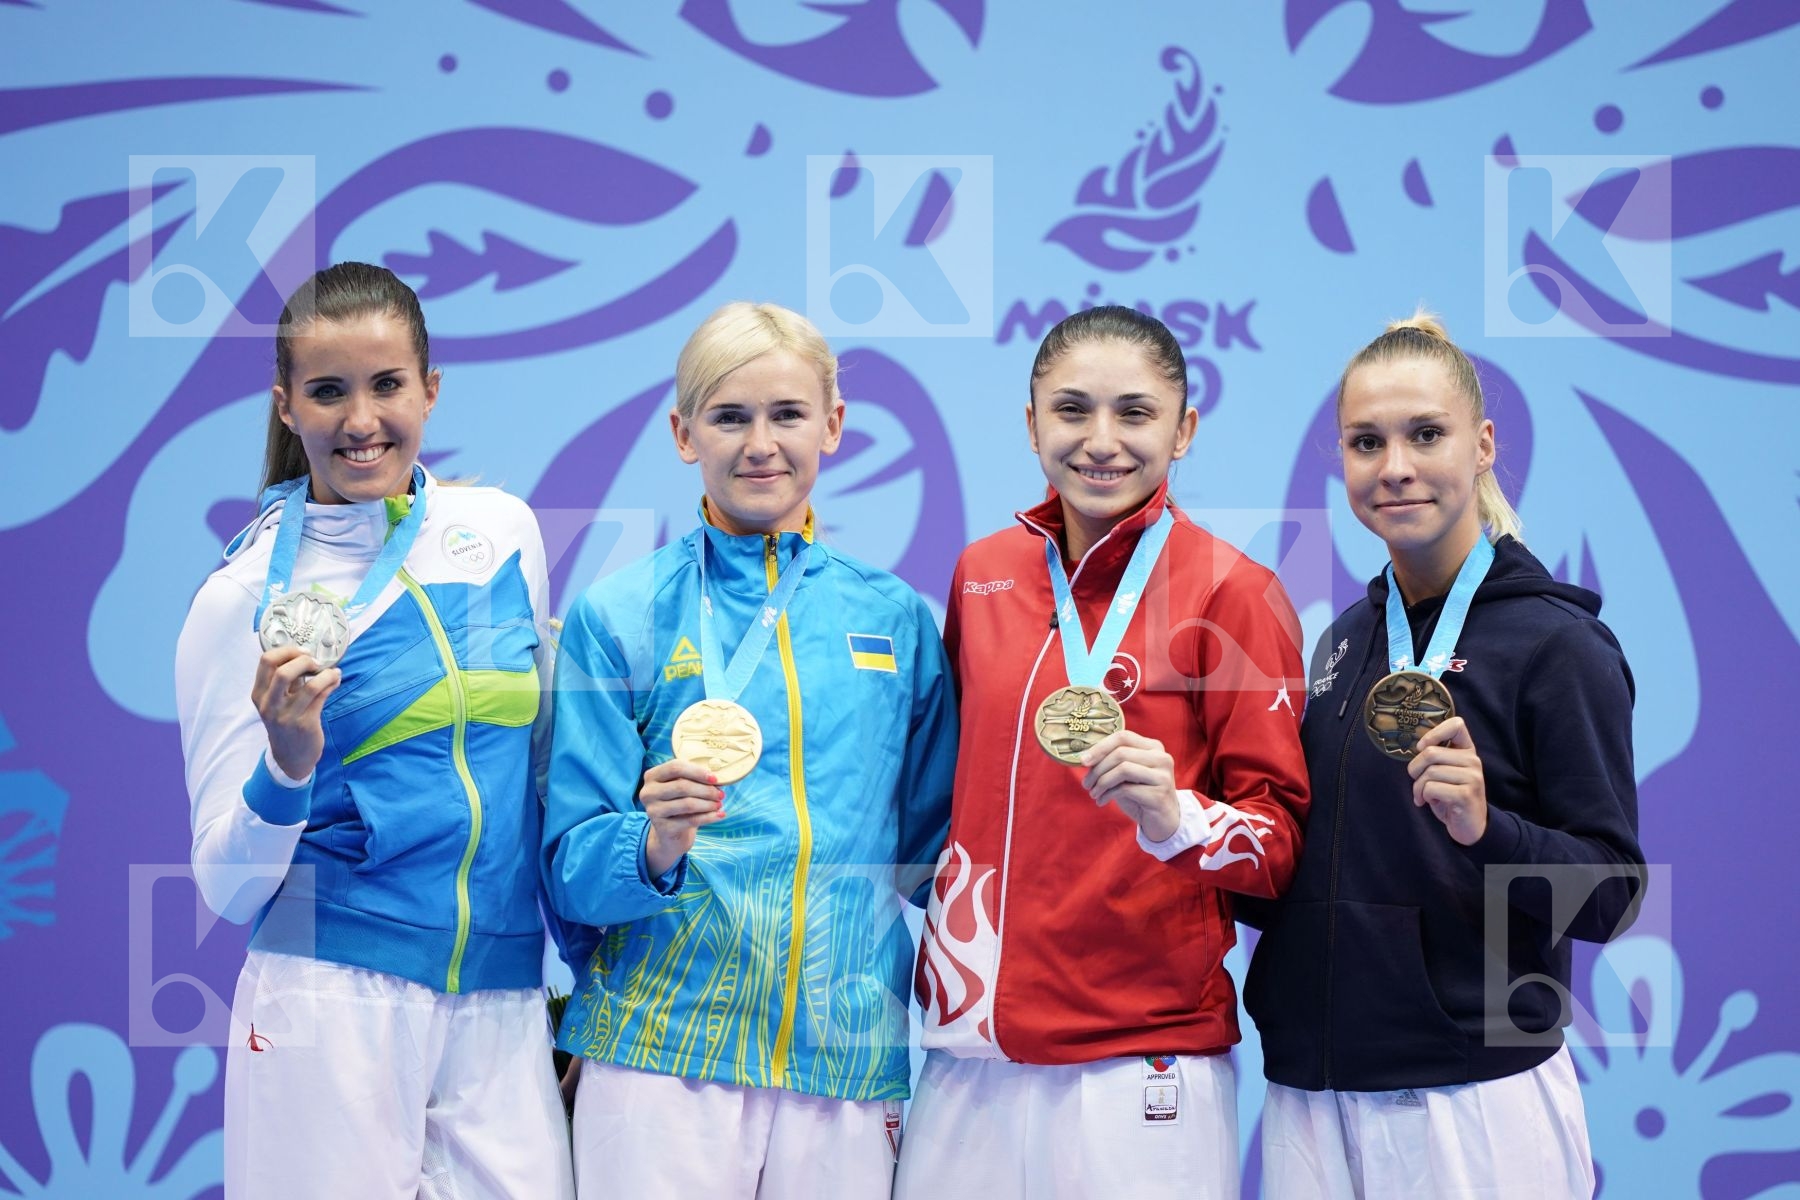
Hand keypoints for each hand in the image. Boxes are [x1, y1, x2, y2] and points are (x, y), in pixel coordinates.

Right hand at [251, 644, 341, 780]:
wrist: (290, 757)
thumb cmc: (286, 722)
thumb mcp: (277, 701)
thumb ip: (285, 680)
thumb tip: (304, 655)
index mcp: (259, 694)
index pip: (266, 662)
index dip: (287, 651)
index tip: (302, 652)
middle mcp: (269, 704)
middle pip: (282, 671)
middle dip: (303, 660)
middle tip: (316, 662)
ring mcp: (286, 715)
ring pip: (308, 685)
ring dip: (326, 673)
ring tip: (332, 672)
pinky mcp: (305, 723)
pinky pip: (321, 696)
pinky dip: (331, 683)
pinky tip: (335, 680)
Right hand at [640, 759, 725, 876]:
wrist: (669, 833)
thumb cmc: (678, 803)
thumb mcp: (681, 787)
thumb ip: (694, 778)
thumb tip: (717, 777)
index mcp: (652, 776)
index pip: (675, 767)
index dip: (697, 771)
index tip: (715, 778)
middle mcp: (648, 792)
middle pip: (682, 786)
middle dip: (706, 790)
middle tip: (721, 794)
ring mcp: (653, 811)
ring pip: (687, 804)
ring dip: (708, 804)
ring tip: (720, 804)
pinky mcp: (663, 828)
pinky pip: (691, 820)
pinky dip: (709, 817)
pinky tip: (720, 815)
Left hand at [1079, 730, 1181, 842]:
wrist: (1162, 821)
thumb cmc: (1141, 794)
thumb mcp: (1127, 774)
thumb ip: (1112, 761)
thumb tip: (1085, 757)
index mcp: (1153, 747)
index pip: (1123, 737)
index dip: (1100, 747)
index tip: (1084, 761)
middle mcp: (1161, 758)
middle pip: (1121, 753)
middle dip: (1097, 769)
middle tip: (1086, 783)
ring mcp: (1162, 776)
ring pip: (1123, 769)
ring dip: (1101, 782)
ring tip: (1093, 793)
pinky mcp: (1159, 794)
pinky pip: (1125, 789)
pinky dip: (1108, 794)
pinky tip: (1102, 801)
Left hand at [1408, 717, 1486, 845]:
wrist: (1470, 826)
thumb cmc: (1451, 796)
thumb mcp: (1445, 772)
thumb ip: (1436, 757)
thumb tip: (1417, 747)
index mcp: (1467, 751)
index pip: (1456, 724)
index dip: (1434, 733)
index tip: (1422, 747)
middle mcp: (1473, 761)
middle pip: (1430, 752)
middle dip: (1415, 769)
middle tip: (1417, 782)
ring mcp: (1472, 777)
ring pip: (1429, 772)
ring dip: (1418, 787)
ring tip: (1425, 796)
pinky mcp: (1465, 794)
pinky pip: (1431, 788)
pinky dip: (1424, 796)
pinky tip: (1431, 803)